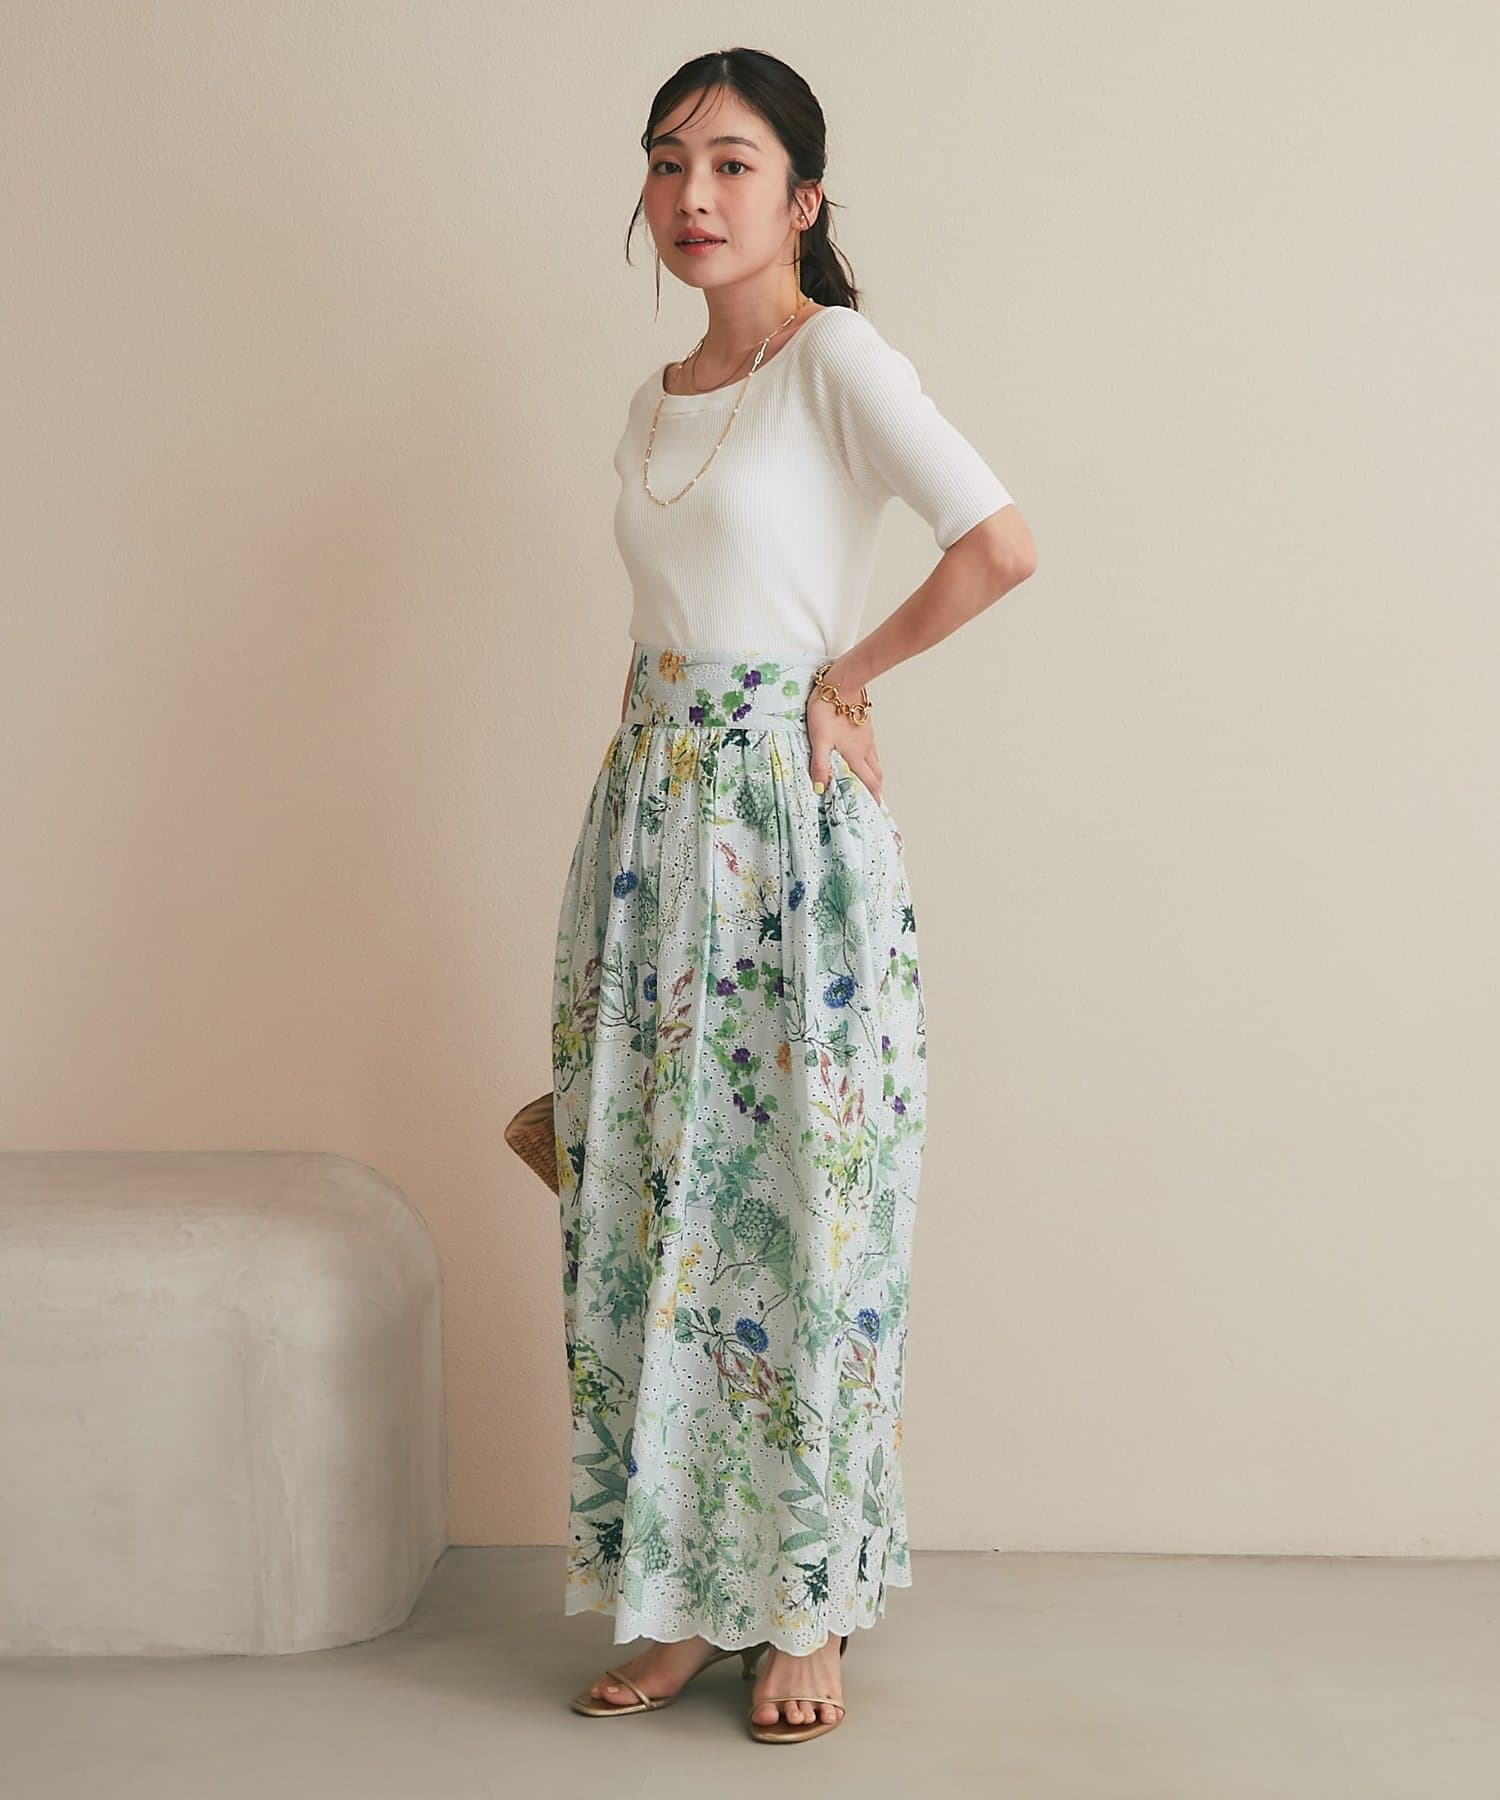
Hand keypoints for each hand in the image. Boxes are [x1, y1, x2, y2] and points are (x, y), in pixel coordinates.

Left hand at [806, 687, 882, 803]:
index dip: (873, 797)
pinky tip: (860, 757)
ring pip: (875, 761)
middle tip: (871, 800)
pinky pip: (871, 749)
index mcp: (855, 755)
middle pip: (876, 774)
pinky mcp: (865, 727)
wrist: (841, 683)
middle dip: (876, 789)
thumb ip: (819, 765)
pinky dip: (869, 760)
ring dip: (873, 774)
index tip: (875, 810)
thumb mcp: (819, 740)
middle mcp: (865, 749)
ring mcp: (867, 737)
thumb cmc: (828, 710)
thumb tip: (820, 788)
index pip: (869, 782)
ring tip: (866, 783)